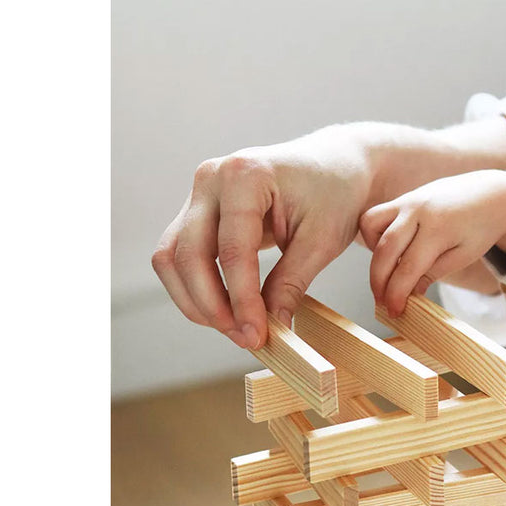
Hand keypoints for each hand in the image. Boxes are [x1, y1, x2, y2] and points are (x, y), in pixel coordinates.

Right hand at [151, 128, 372, 348]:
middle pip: (187, 255)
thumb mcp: (322, 241)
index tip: (256, 336)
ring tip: (234, 328)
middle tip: (243, 338)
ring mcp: (198, 193)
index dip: (241, 300)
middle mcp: (211, 178)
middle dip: (212, 305)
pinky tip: (225, 310)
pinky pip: (179, 255)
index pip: (232, 250)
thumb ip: (291, 283)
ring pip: (171, 258)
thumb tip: (270, 328)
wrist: (333, 166)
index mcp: (245, 174)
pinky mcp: (197, 211)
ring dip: (195, 300)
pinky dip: (195, 288)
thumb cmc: (334, 193)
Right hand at [359, 170, 505, 315]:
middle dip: (378, 280)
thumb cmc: (480, 228)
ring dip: (373, 252)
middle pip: (385, 249)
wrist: (491, 194)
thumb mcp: (464, 256)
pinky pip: (377, 215)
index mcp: (439, 228)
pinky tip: (393, 250)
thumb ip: (434, 272)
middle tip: (382, 302)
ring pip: (370, 224)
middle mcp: (418, 210)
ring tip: (388, 270)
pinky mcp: (403, 197)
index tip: (394, 311)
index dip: (397, 293)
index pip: (409, 266)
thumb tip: (409, 293)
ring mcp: (408, 200)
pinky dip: (376, 235)